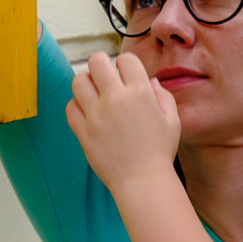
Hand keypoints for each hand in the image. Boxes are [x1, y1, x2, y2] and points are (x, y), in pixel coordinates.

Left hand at [66, 52, 180, 193]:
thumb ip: (163, 96)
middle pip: (97, 61)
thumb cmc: (160, 152)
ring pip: (78, 80)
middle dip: (101, 64)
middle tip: (104, 77)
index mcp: (140, 92)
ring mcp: (97, 115)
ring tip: (94, 94)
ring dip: (86, 83)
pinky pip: (70, 107)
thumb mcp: (172, 121)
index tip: (126, 75)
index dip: (125, 64)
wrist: (143, 182)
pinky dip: (76, 106)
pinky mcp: (83, 131)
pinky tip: (87, 113)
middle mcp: (116, 99)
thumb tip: (151, 81)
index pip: (125, 59)